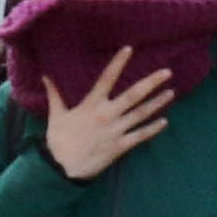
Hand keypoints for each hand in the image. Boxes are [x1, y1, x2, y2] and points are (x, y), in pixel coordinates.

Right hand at [45, 47, 175, 180]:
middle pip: (133, 95)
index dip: (117, 63)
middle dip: (151, 83)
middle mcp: (107, 115)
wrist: (62, 167)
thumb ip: (55, 95)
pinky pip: (141, 135)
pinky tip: (164, 122)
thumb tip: (45, 76)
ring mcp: (116, 130)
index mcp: (91, 105)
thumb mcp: (56, 116)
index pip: (106, 79)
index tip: (129, 49)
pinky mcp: (121, 145)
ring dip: (157, 103)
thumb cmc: (59, 140)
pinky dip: (153, 128)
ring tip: (171, 93)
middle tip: (167, 72)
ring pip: (141, 114)